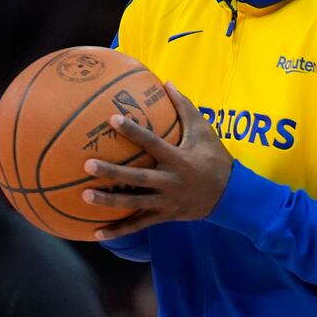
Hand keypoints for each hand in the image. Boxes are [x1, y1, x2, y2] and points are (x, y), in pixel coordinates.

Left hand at [82, 82, 233, 240]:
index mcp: (179, 159)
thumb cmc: (216, 158)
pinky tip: (97, 234)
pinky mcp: (165, 216)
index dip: (133, 131)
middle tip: (88, 164)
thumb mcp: (204, 131)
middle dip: (112, 172)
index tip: (112, 119)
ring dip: (109, 201)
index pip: (152, 143)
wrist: (232, 196)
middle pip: (137, 177)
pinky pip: (139, 225)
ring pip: (134, 203)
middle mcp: (170, 182)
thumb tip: (167, 82)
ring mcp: (166, 201)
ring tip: (84, 196)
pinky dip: (119, 231)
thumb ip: (184, 107)